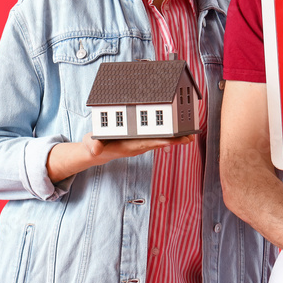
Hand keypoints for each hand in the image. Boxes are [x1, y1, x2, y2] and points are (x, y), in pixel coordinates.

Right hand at [47, 133, 192, 182]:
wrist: (98, 152)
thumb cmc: (96, 146)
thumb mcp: (92, 145)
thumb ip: (94, 146)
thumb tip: (95, 150)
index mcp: (128, 146)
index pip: (147, 143)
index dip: (160, 141)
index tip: (173, 139)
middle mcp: (138, 146)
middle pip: (159, 143)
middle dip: (174, 140)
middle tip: (190, 137)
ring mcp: (140, 143)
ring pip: (161, 140)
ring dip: (175, 138)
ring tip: (191, 134)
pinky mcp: (141, 140)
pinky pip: (157, 137)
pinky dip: (168, 133)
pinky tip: (178, 131)